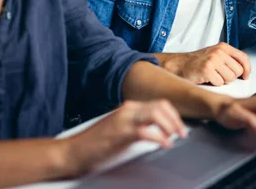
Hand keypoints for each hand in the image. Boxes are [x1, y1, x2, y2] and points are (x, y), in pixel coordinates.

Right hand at [62, 100, 187, 175]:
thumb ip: (137, 127)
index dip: (174, 114)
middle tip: (183, 133)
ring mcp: (124, 120)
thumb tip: (158, 132)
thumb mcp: (120, 130)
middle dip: (176, 119)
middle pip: (162, 106)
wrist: (73, 151)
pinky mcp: (120, 134)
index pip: (159, 103)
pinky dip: (160, 138)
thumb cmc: (95, 144)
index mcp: (129, 108)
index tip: (180, 126)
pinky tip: (165, 144)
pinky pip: (147, 132)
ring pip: (157, 114)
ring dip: (171, 125)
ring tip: (176, 137)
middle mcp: (128, 110)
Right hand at [163, 42, 251, 85]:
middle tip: (219, 75)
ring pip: (230, 78)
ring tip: (212, 76)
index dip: (247, 69)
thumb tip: (245, 71)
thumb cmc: (197, 62)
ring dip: (222, 80)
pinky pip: (219, 83)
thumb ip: (229, 59)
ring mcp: (213, 60)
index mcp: (223, 47)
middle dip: (231, 77)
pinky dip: (214, 84)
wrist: (179, 64)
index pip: (243, 58)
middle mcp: (219, 52)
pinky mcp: (207, 70)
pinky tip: (207, 78)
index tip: (246, 76)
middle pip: (238, 71)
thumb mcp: (215, 54)